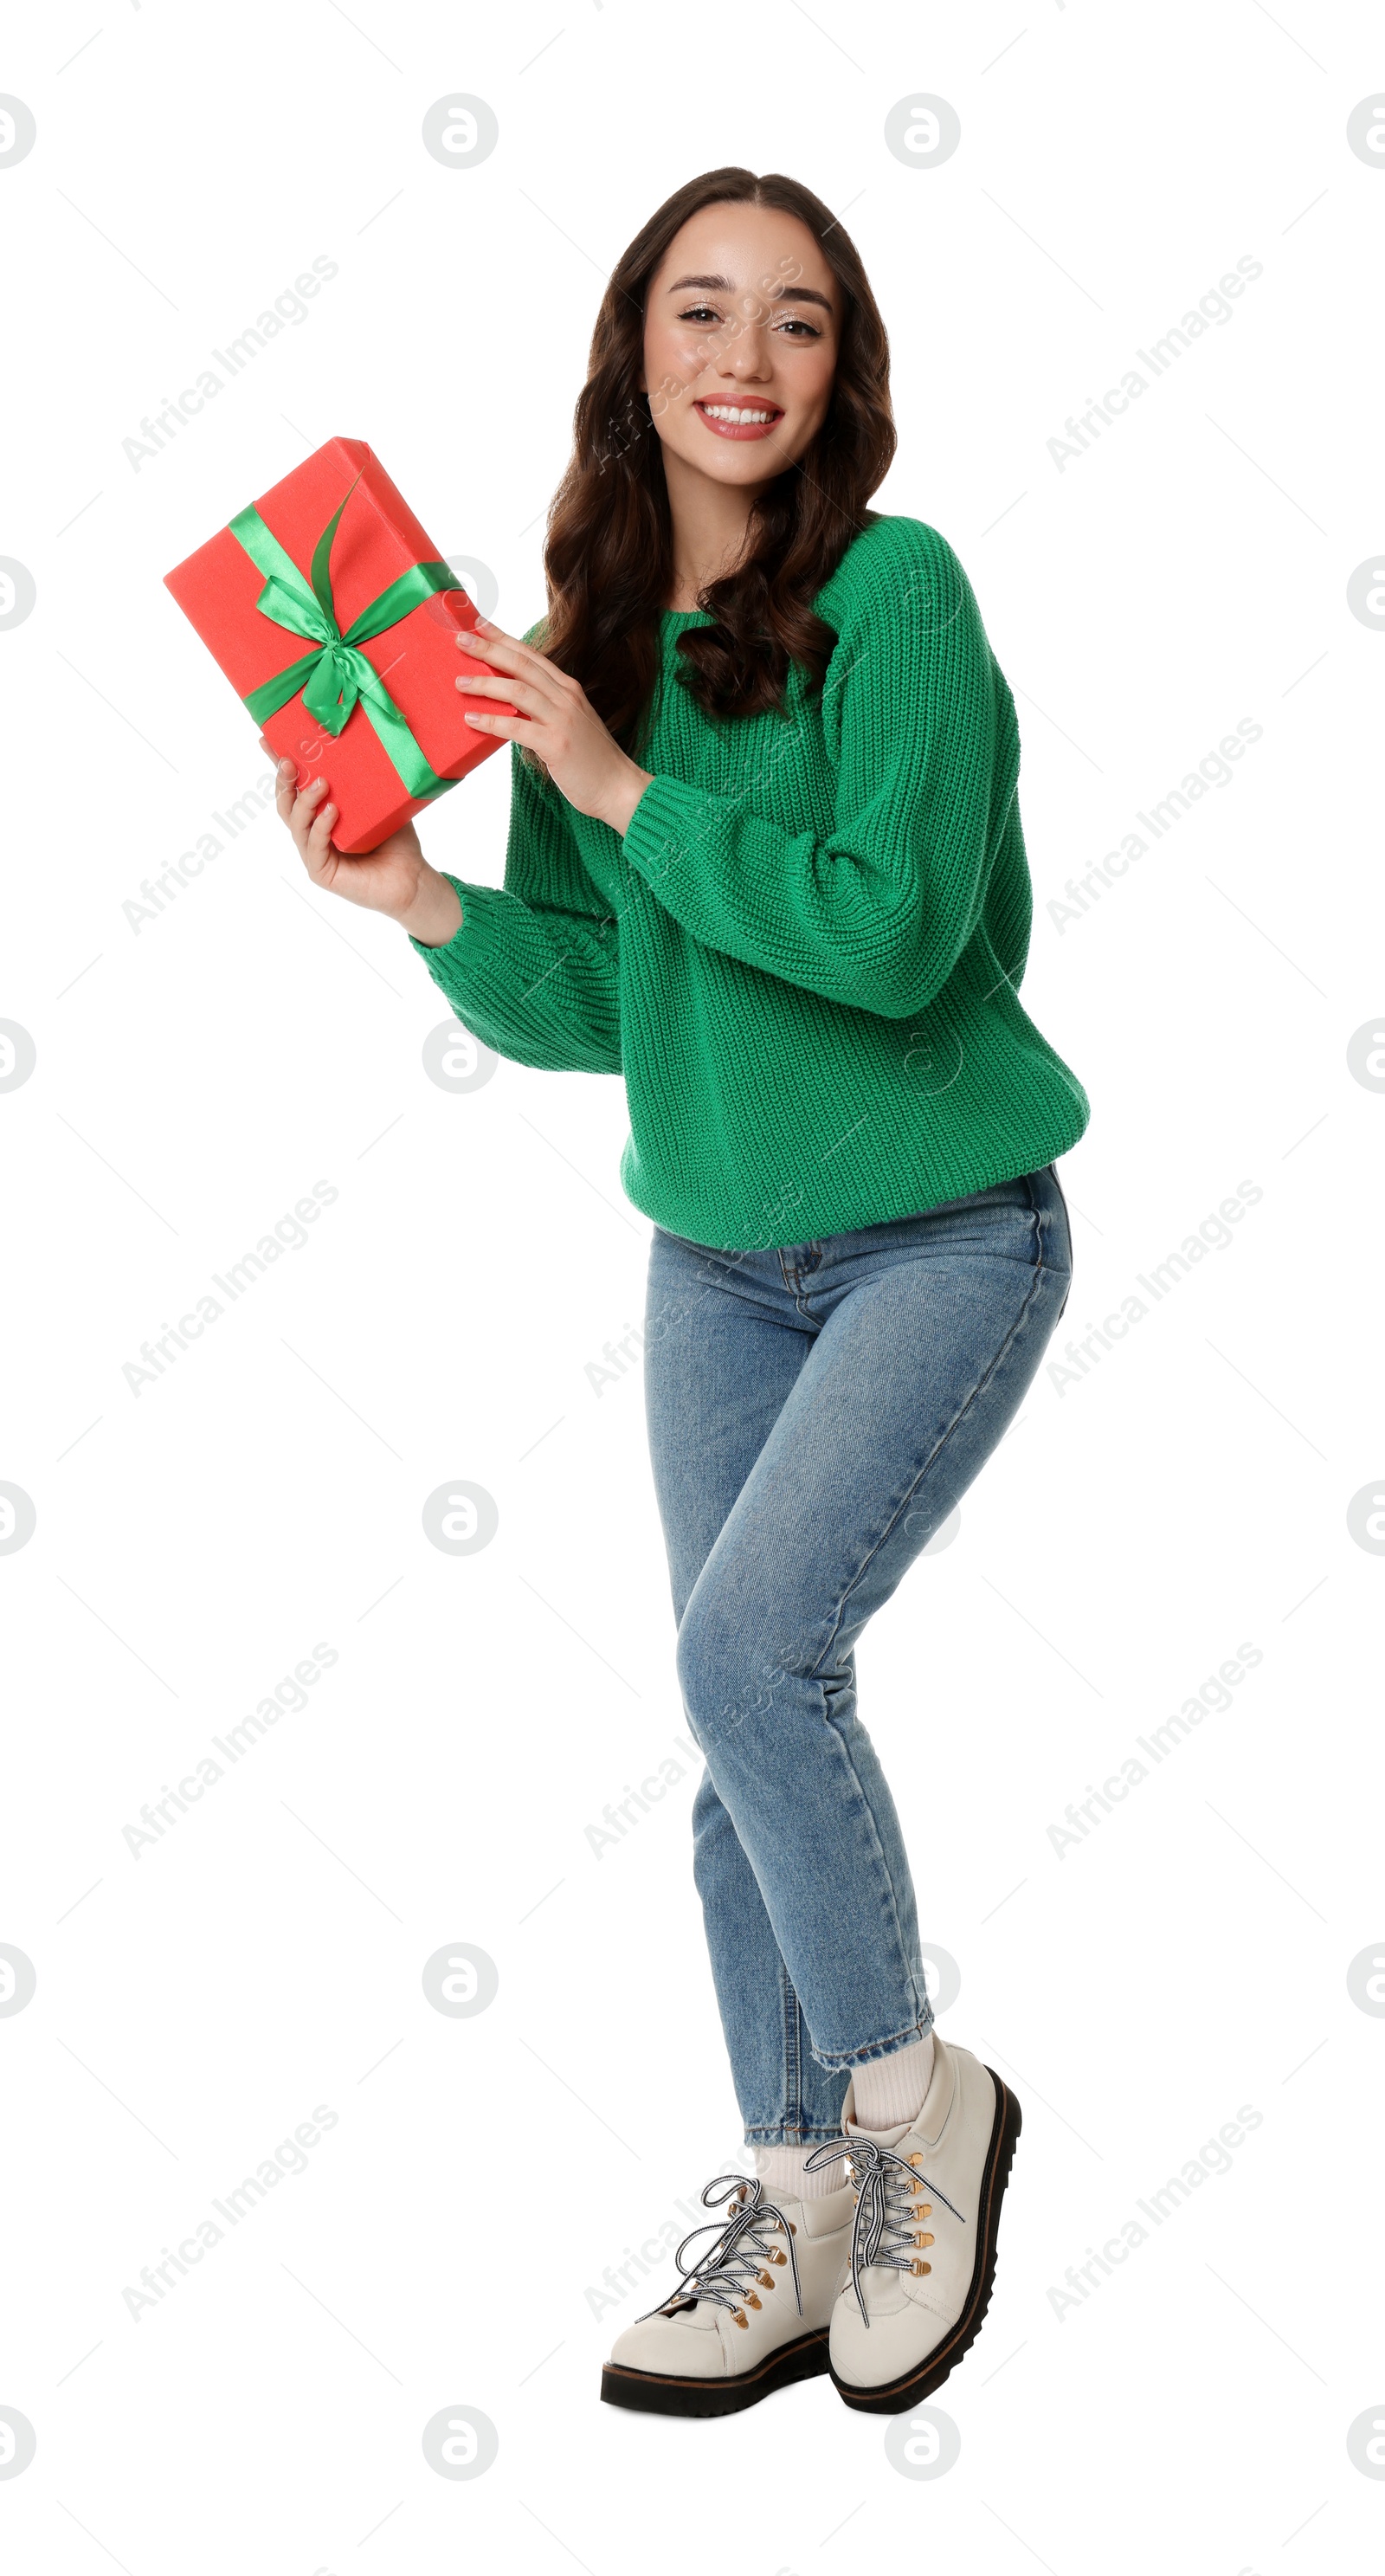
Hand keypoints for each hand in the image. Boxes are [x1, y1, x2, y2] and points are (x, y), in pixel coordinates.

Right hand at [261, 741, 461, 946]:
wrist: (413, 878)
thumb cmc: (396, 841)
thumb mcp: (380, 802)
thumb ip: (365, 779)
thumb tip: (362, 739)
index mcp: (321, 812)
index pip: (296, 786)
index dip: (280, 765)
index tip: (267, 740)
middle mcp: (312, 832)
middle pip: (286, 804)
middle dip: (284, 780)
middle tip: (288, 761)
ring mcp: (314, 853)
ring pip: (296, 823)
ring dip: (304, 801)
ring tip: (320, 783)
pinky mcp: (322, 872)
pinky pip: (314, 846)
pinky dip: (320, 827)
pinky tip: (331, 812)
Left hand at [454, 620, 652, 835]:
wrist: (617, 787)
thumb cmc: (590, 759)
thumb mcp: (569, 722)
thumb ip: (544, 708)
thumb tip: (508, 705)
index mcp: (568, 688)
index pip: (531, 655)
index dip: (503, 638)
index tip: (478, 624)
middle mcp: (565, 697)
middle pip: (521, 665)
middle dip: (489, 649)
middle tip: (460, 639)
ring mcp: (562, 720)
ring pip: (517, 691)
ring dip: (485, 684)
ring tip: (459, 682)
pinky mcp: (556, 745)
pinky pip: (516, 728)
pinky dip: (492, 722)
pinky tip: (471, 719)